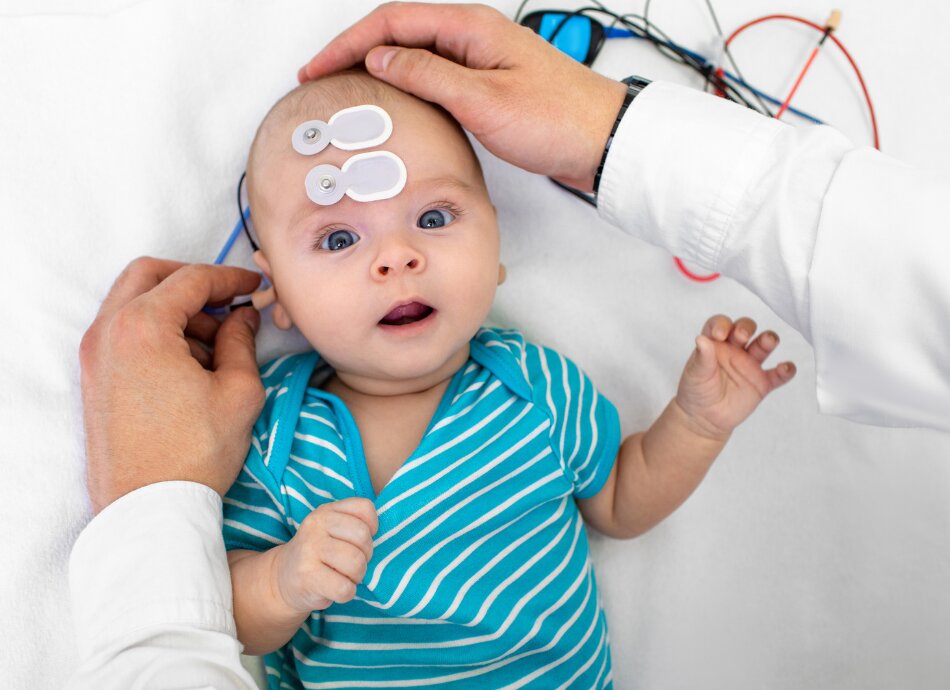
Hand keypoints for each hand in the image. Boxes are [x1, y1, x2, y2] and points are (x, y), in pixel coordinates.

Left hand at [79, 257, 263, 512]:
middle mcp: (108, 332)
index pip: (191, 279)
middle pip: (149, 275)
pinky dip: (155, 330)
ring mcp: (94, 355)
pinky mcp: (94, 378)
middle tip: (227, 301)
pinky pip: (123, 332)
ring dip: (173, 308)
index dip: (229, 279)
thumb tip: (242, 318)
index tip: (253, 286)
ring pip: (133, 302)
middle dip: (192, 281)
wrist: (150, 509)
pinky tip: (188, 362)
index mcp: (142, 327)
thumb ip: (241, 341)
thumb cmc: (194, 453)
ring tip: (214, 342)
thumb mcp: (238, 391)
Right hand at [274, 498, 378, 612]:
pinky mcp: (307, 576)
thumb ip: (356, 523)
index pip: (365, 508)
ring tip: (344, 576)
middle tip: (351, 563)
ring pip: (356, 563)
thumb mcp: (333, 529)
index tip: (360, 540)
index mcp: (326, 510)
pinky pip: (344, 588)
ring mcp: (309, 550)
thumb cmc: (320, 554)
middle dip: (365, 556)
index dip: (372, 527)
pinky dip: (347, 593)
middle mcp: (316, 525)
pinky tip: (335, 589)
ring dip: (357, 576)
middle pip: (363, 537)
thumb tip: (383, 536)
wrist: (283, 579)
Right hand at [299, 2, 627, 190]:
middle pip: (399, 31)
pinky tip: (394, 100)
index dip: (348, 42)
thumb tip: (381, 58)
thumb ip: (428, 75)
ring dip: (378, 66)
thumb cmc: (555, 119)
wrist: (601, 141)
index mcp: (470, 27)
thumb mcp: (482, 100)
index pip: (393, 22)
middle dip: (354, 50)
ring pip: (415, 53)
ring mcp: (480, 58)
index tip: (318, 67)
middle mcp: (473, 35)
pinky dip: (405, 83)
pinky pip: (435, 73)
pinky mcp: (487, 82)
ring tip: (346, 86)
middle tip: (320, 76)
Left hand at [675, 315, 796, 439]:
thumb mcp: (695, 373)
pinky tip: (786, 368)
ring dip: (768, 339)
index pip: (720, 325)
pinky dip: (785, 370)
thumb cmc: (697, 390)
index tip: (720, 334)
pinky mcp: (762, 383)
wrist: (704, 417)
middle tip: (742, 334)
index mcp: (716, 343)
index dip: (722, 324)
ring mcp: (750, 365)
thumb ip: (702, 357)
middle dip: (746, 327)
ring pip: (763, 345)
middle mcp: (735, 350)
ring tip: (768, 341)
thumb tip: (701, 339)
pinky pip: (777, 375)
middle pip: (745, 329)